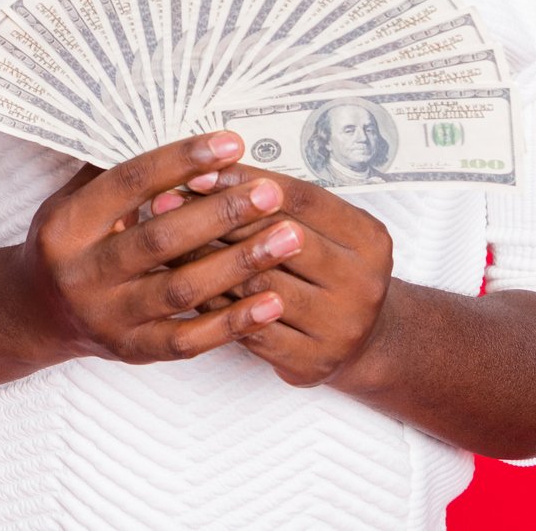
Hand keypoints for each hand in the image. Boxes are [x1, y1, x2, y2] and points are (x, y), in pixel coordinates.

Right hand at [9, 133, 301, 365]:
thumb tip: (166, 115)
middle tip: (272, 193)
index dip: (181, 161)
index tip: (231, 143)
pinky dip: (233, 323)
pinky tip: (273, 301)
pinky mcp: (133, 351)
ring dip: (239, 264)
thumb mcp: (71, 199)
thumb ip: (114, 167)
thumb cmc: (68, 243)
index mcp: (67, 226)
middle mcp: (83, 274)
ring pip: (181, 290)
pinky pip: (189, 340)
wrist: (37, 314)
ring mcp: (108, 318)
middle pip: (159, 240)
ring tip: (288, 239)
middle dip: (221, 214)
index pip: (129, 184)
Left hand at [152, 165, 393, 387]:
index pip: (300, 199)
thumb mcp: (326, 229)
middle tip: (166, 204)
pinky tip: (185, 287)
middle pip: (277, 242)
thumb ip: (283, 203)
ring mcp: (340, 327)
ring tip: (167, 243)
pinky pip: (251, 331)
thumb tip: (211, 172)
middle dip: (217, 219)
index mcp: (369, 239)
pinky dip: (214, 307)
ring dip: (206, 262)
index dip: (244, 183)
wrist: (361, 339)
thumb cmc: (330, 271)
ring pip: (259, 287)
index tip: (196, 172)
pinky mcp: (312, 363)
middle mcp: (363, 283)